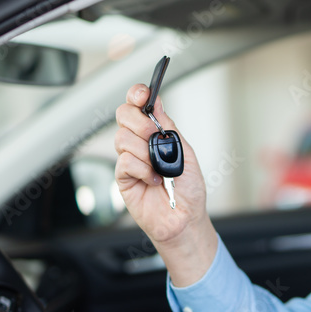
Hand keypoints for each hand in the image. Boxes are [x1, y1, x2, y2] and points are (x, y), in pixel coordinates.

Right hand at [114, 83, 217, 285]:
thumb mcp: (185, 151)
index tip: (143, 94)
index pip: (137, 104)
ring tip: (159, 167)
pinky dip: (142, 169)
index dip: (136, 94)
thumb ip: (168, 127)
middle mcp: (139, 143)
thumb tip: (156, 103)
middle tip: (155, 136)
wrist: (185, 218)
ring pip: (122, 138)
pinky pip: (125, 162)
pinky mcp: (123, 178)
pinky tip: (153, 180)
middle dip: (140, 122)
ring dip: (144, 150)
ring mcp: (130, 159)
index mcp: (155, 132)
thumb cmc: (188, 189)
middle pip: (123, 115)